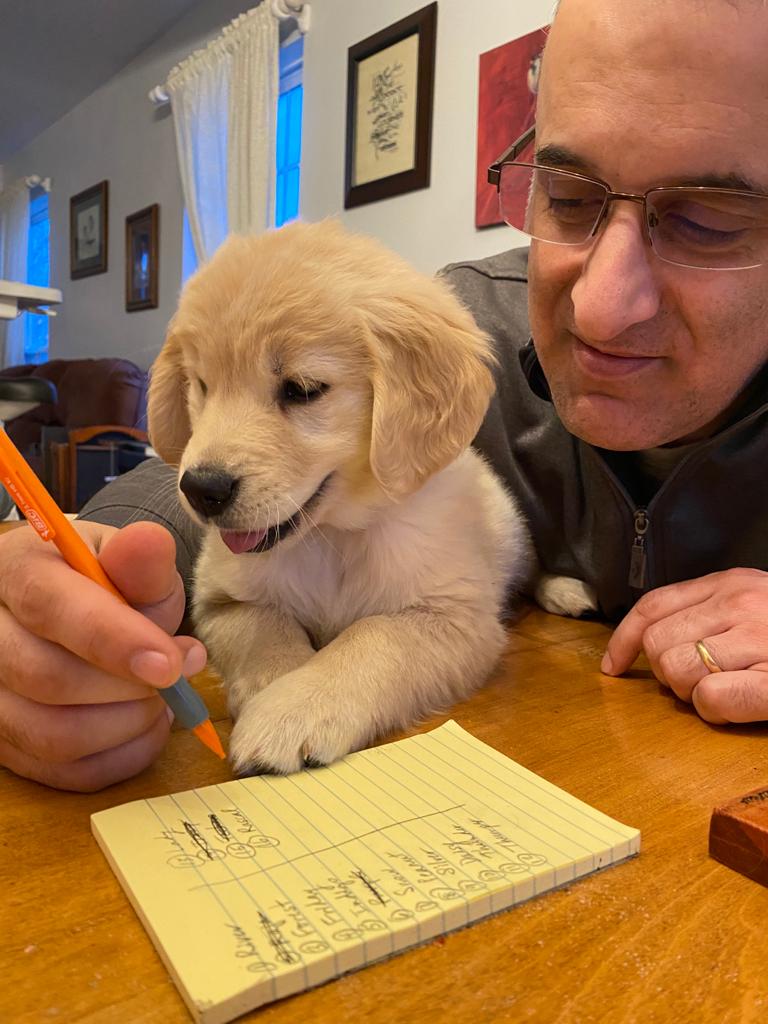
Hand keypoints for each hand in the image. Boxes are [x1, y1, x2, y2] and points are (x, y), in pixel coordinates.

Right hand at [0, 520, 206, 790]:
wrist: (65, 609)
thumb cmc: (98, 581)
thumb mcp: (120, 558)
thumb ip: (138, 561)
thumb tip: (152, 544)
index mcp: (12, 569)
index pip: (48, 606)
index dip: (113, 639)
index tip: (170, 664)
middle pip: (46, 677)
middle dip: (129, 686)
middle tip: (175, 675)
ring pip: (51, 734)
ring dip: (126, 725)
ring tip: (161, 699)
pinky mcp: (2, 743)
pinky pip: (61, 772)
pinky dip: (119, 758)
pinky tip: (144, 727)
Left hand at [601, 568, 767, 723]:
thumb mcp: (755, 602)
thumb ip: (710, 610)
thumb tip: (656, 638)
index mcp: (730, 583)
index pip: (653, 605)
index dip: (623, 639)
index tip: (613, 664)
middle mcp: (739, 604)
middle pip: (656, 643)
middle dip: (667, 672)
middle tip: (700, 679)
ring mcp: (757, 640)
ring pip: (677, 670)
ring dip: (693, 693)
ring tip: (725, 689)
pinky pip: (711, 697)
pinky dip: (716, 709)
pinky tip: (738, 704)